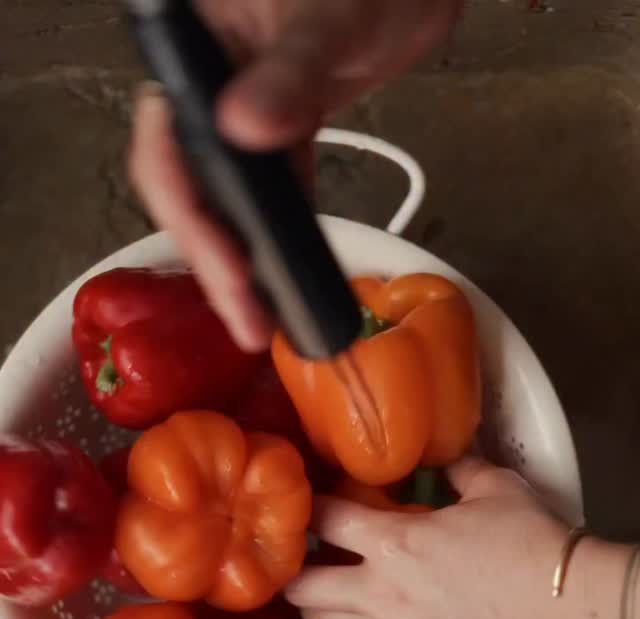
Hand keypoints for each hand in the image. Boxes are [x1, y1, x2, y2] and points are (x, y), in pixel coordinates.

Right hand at [129, 0, 459, 350]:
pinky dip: (279, 236)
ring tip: (261, 319)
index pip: (165, 146)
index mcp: (192, 49)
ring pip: (227, 200)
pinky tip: (290, 276)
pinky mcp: (282, 129)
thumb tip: (244, 128)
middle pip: (189, 187)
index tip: (229, 268)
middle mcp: (206, 87)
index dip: (190, 215)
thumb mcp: (328, 21)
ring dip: (243, 260)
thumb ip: (289, 72)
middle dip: (214, 259)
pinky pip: (269, 193)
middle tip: (246, 319)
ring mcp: (242, 111)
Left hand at [286, 457, 628, 618]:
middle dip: (291, 574)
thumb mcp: (493, 487)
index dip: (309, 509)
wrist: (567, 604)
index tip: (307, 503)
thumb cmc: (529, 539)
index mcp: (393, 542)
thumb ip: (456, 470)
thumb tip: (443, 459)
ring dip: (317, 609)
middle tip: (296, 559)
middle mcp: (383, 592)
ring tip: (322, 592)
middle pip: (305, 591)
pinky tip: (374, 617)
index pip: (326, 522)